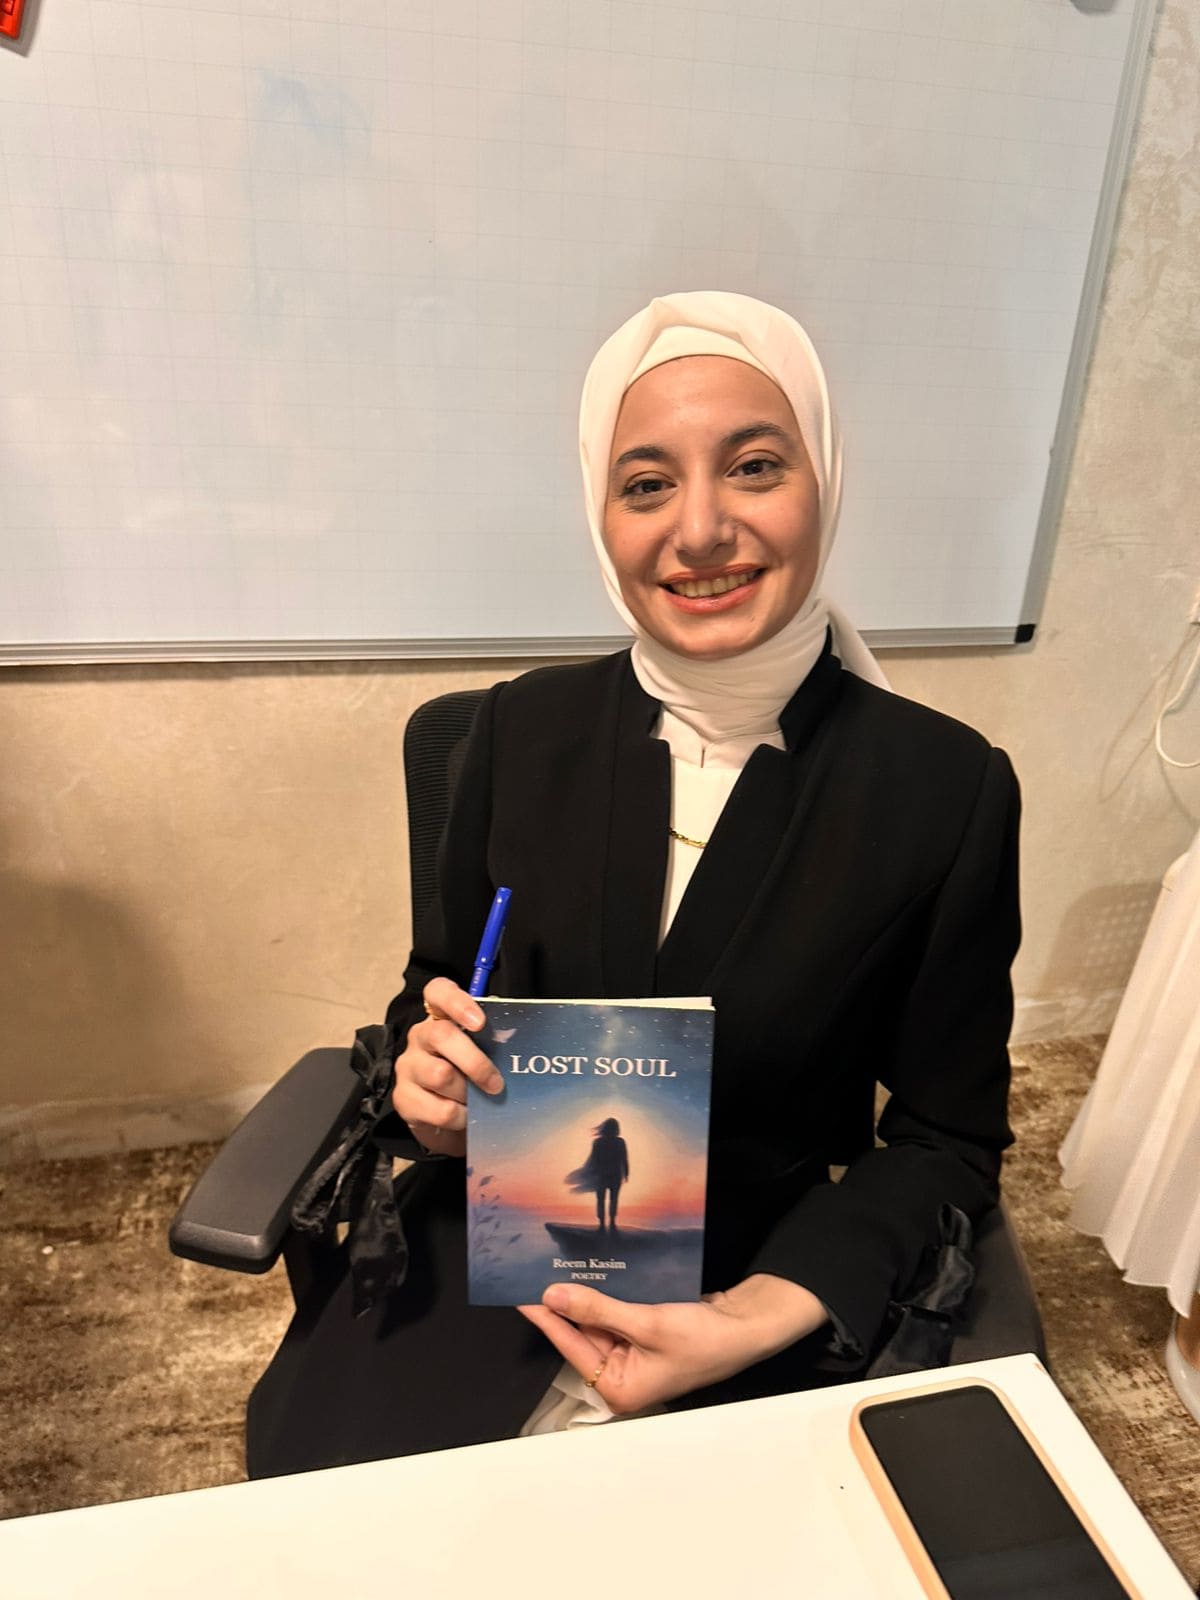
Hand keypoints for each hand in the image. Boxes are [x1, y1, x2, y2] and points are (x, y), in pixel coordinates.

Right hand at [391, 977, 500, 1157]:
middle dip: (475, 1062)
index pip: (438, 992)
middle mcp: (420, 1036)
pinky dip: (461, 1117)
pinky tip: (466, 1116)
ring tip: (480, 1102)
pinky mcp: (403, 1098)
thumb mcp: (481, 1053)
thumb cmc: (468, 1075)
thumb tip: (521, 1042)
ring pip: (441, 1075)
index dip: (458, 1002)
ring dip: (468, 1093)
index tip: (480, 1022)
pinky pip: (439, 1109)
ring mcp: (408, 1066)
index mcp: (440, 1016)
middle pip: (442, 1035)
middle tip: (497, 1084)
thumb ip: (493, 1041)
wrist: (444, 1117)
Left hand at [517, 1274, 827, 1414]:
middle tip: (536, 1270)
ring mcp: (635, 1353)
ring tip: (557, 1264)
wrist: (749, 1326)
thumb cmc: (705, 1339)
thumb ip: (598, 1310)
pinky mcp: (647, 1332)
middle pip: (583, 1333)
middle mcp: (623, 1375)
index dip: (546, 1317)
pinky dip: (607, 1291)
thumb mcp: (648, 1324)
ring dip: (585, 1293)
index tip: (521, 1294)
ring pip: (599, 1318)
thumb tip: (554, 1296)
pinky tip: (594, 1268)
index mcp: (620, 1389)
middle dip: (564, 1302)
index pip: (572, 1347)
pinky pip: (618, 1310)